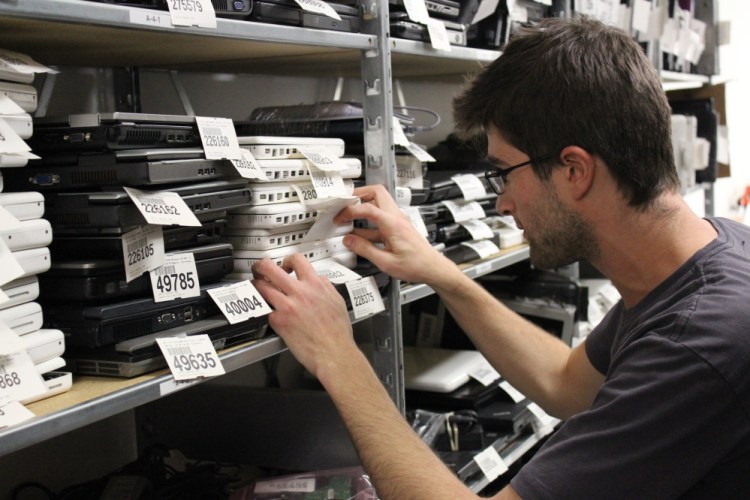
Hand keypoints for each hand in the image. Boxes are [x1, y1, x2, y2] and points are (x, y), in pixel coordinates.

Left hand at [252, 254, 357, 378]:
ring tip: (257, 289)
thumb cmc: (338, 333)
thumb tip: (319, 280)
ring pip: (261, 287)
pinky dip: (265, 309)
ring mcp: (287, 306)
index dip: (286, 260)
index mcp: (315, 285)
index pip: (296, 260)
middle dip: (260, 266)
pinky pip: (265, 310)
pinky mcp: (279, 322)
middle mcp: (300, 292)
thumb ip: (326, 287)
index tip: (284, 265)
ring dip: (256, 286)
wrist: (334, 353)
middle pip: (270, 268)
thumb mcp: (337, 301)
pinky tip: (266, 310)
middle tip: (259, 270)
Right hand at [336, 184, 458, 285]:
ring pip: (378, 203)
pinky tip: (359, 235)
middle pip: (376, 192)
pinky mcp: (397, 227)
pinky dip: (368, 222)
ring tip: (348, 220)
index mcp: (393, 224)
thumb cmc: (416, 266)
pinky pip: (380, 218)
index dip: (350, 211)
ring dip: (362, 208)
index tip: (339, 218)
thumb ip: (365, 250)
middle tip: (344, 204)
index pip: (368, 208)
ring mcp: (397, 221)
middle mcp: (396, 217)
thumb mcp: (386, 262)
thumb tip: (349, 241)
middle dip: (358, 195)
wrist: (433, 268)